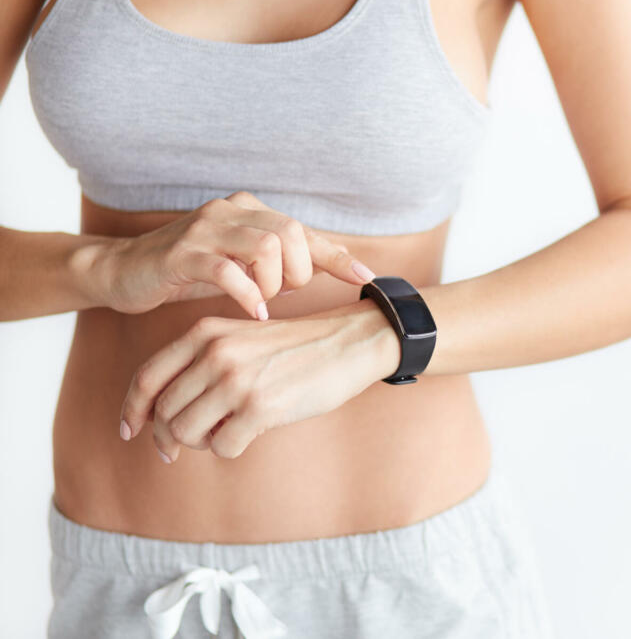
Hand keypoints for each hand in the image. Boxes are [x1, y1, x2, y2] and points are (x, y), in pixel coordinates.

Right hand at [92, 191, 376, 319]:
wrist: (124, 272)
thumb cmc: (191, 272)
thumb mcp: (242, 266)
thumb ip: (280, 265)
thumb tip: (327, 271)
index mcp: (251, 211)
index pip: (305, 232)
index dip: (338, 257)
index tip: (369, 280)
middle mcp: (232, 210)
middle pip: (290, 234)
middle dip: (299, 271)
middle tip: (285, 295)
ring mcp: (205, 228)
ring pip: (265, 246)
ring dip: (274, 282)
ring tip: (264, 300)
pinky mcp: (182, 253)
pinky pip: (227, 271)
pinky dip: (248, 295)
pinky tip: (254, 313)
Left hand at [118, 300, 400, 461]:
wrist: (348, 343)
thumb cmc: (296, 348)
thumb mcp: (242, 339)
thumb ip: (203, 363)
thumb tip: (165, 420)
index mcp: (206, 333)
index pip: (148, 377)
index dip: (133, 410)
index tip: (130, 431)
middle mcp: (215, 354)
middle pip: (165, 412)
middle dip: (172, 435)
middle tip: (188, 444)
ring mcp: (237, 381)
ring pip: (187, 432)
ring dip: (202, 442)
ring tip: (226, 432)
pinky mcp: (261, 407)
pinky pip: (223, 447)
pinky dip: (232, 448)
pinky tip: (251, 433)